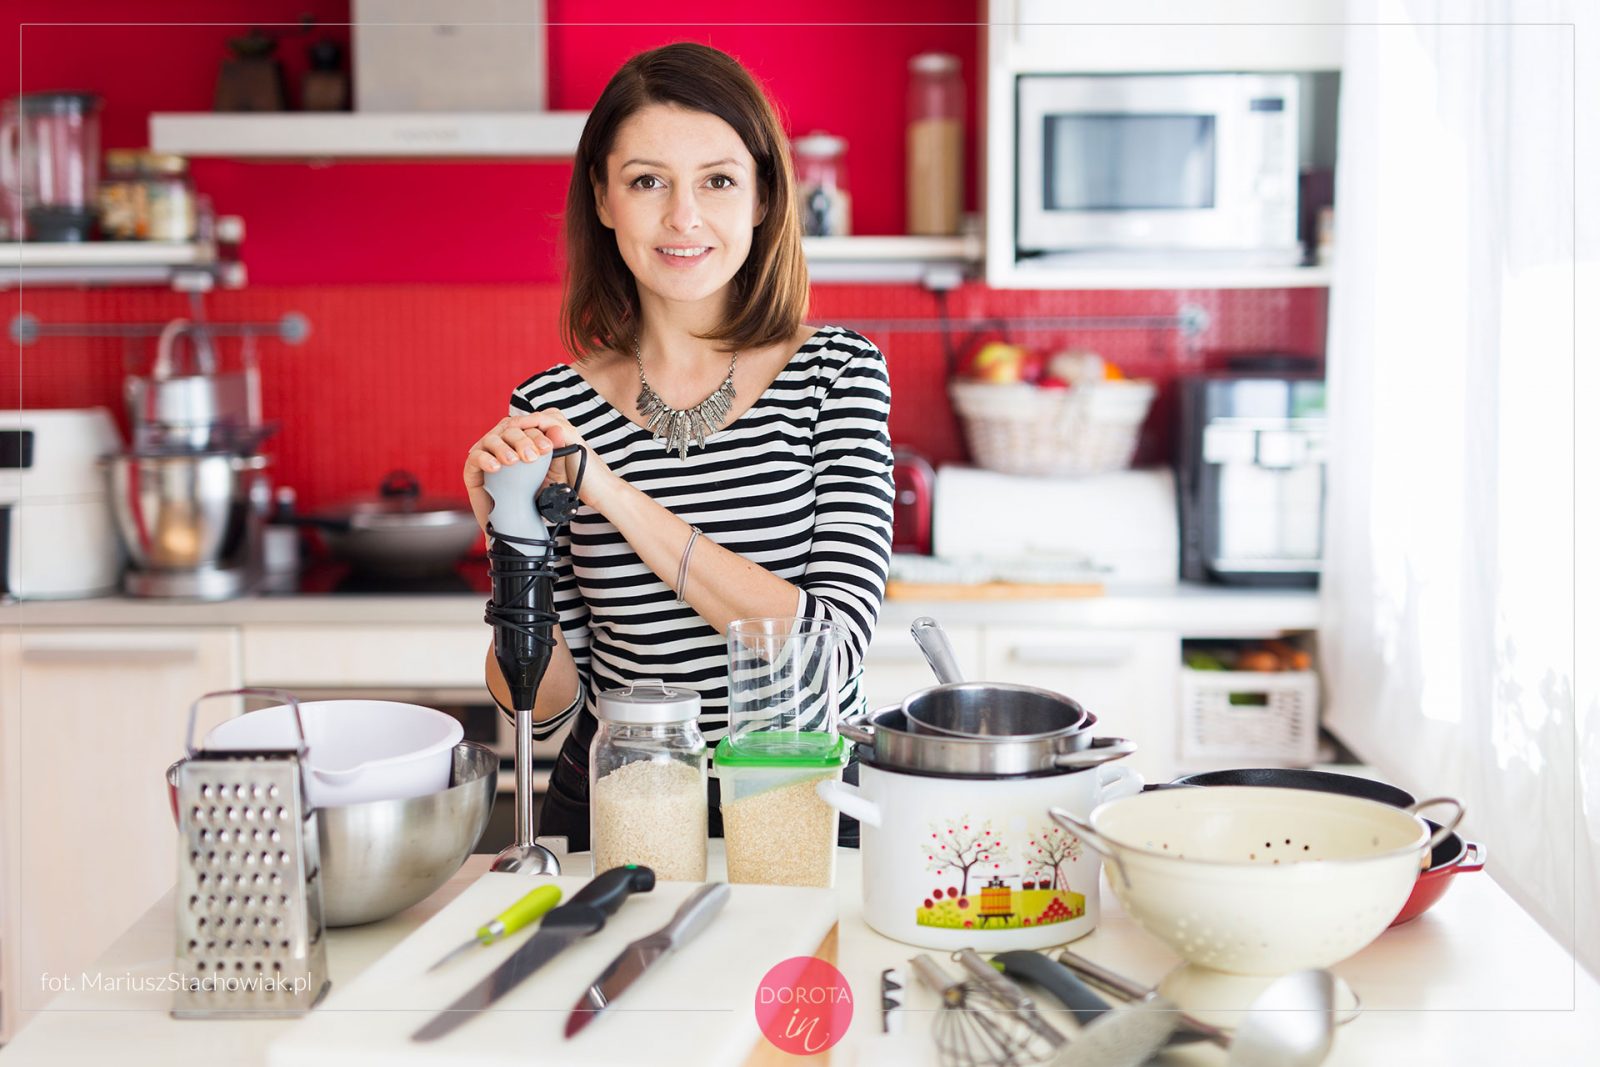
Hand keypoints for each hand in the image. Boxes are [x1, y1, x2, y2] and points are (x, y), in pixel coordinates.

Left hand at [463, 412, 612, 527]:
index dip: (515, 432)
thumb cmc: (579, 487)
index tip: (496, 442)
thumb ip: (536, 469)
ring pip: (539, 417)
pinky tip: (515, 430)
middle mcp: (564, 432)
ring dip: (519, 423)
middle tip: (495, 435)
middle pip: (534, 418)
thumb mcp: (551, 476)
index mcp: (559, 441)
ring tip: (502, 431)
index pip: (534, 427)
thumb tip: (514, 476)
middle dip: (514, 426)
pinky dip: (530, 423)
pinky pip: (546, 421)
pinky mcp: (571, 435)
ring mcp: (568, 431)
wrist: (601, 494)